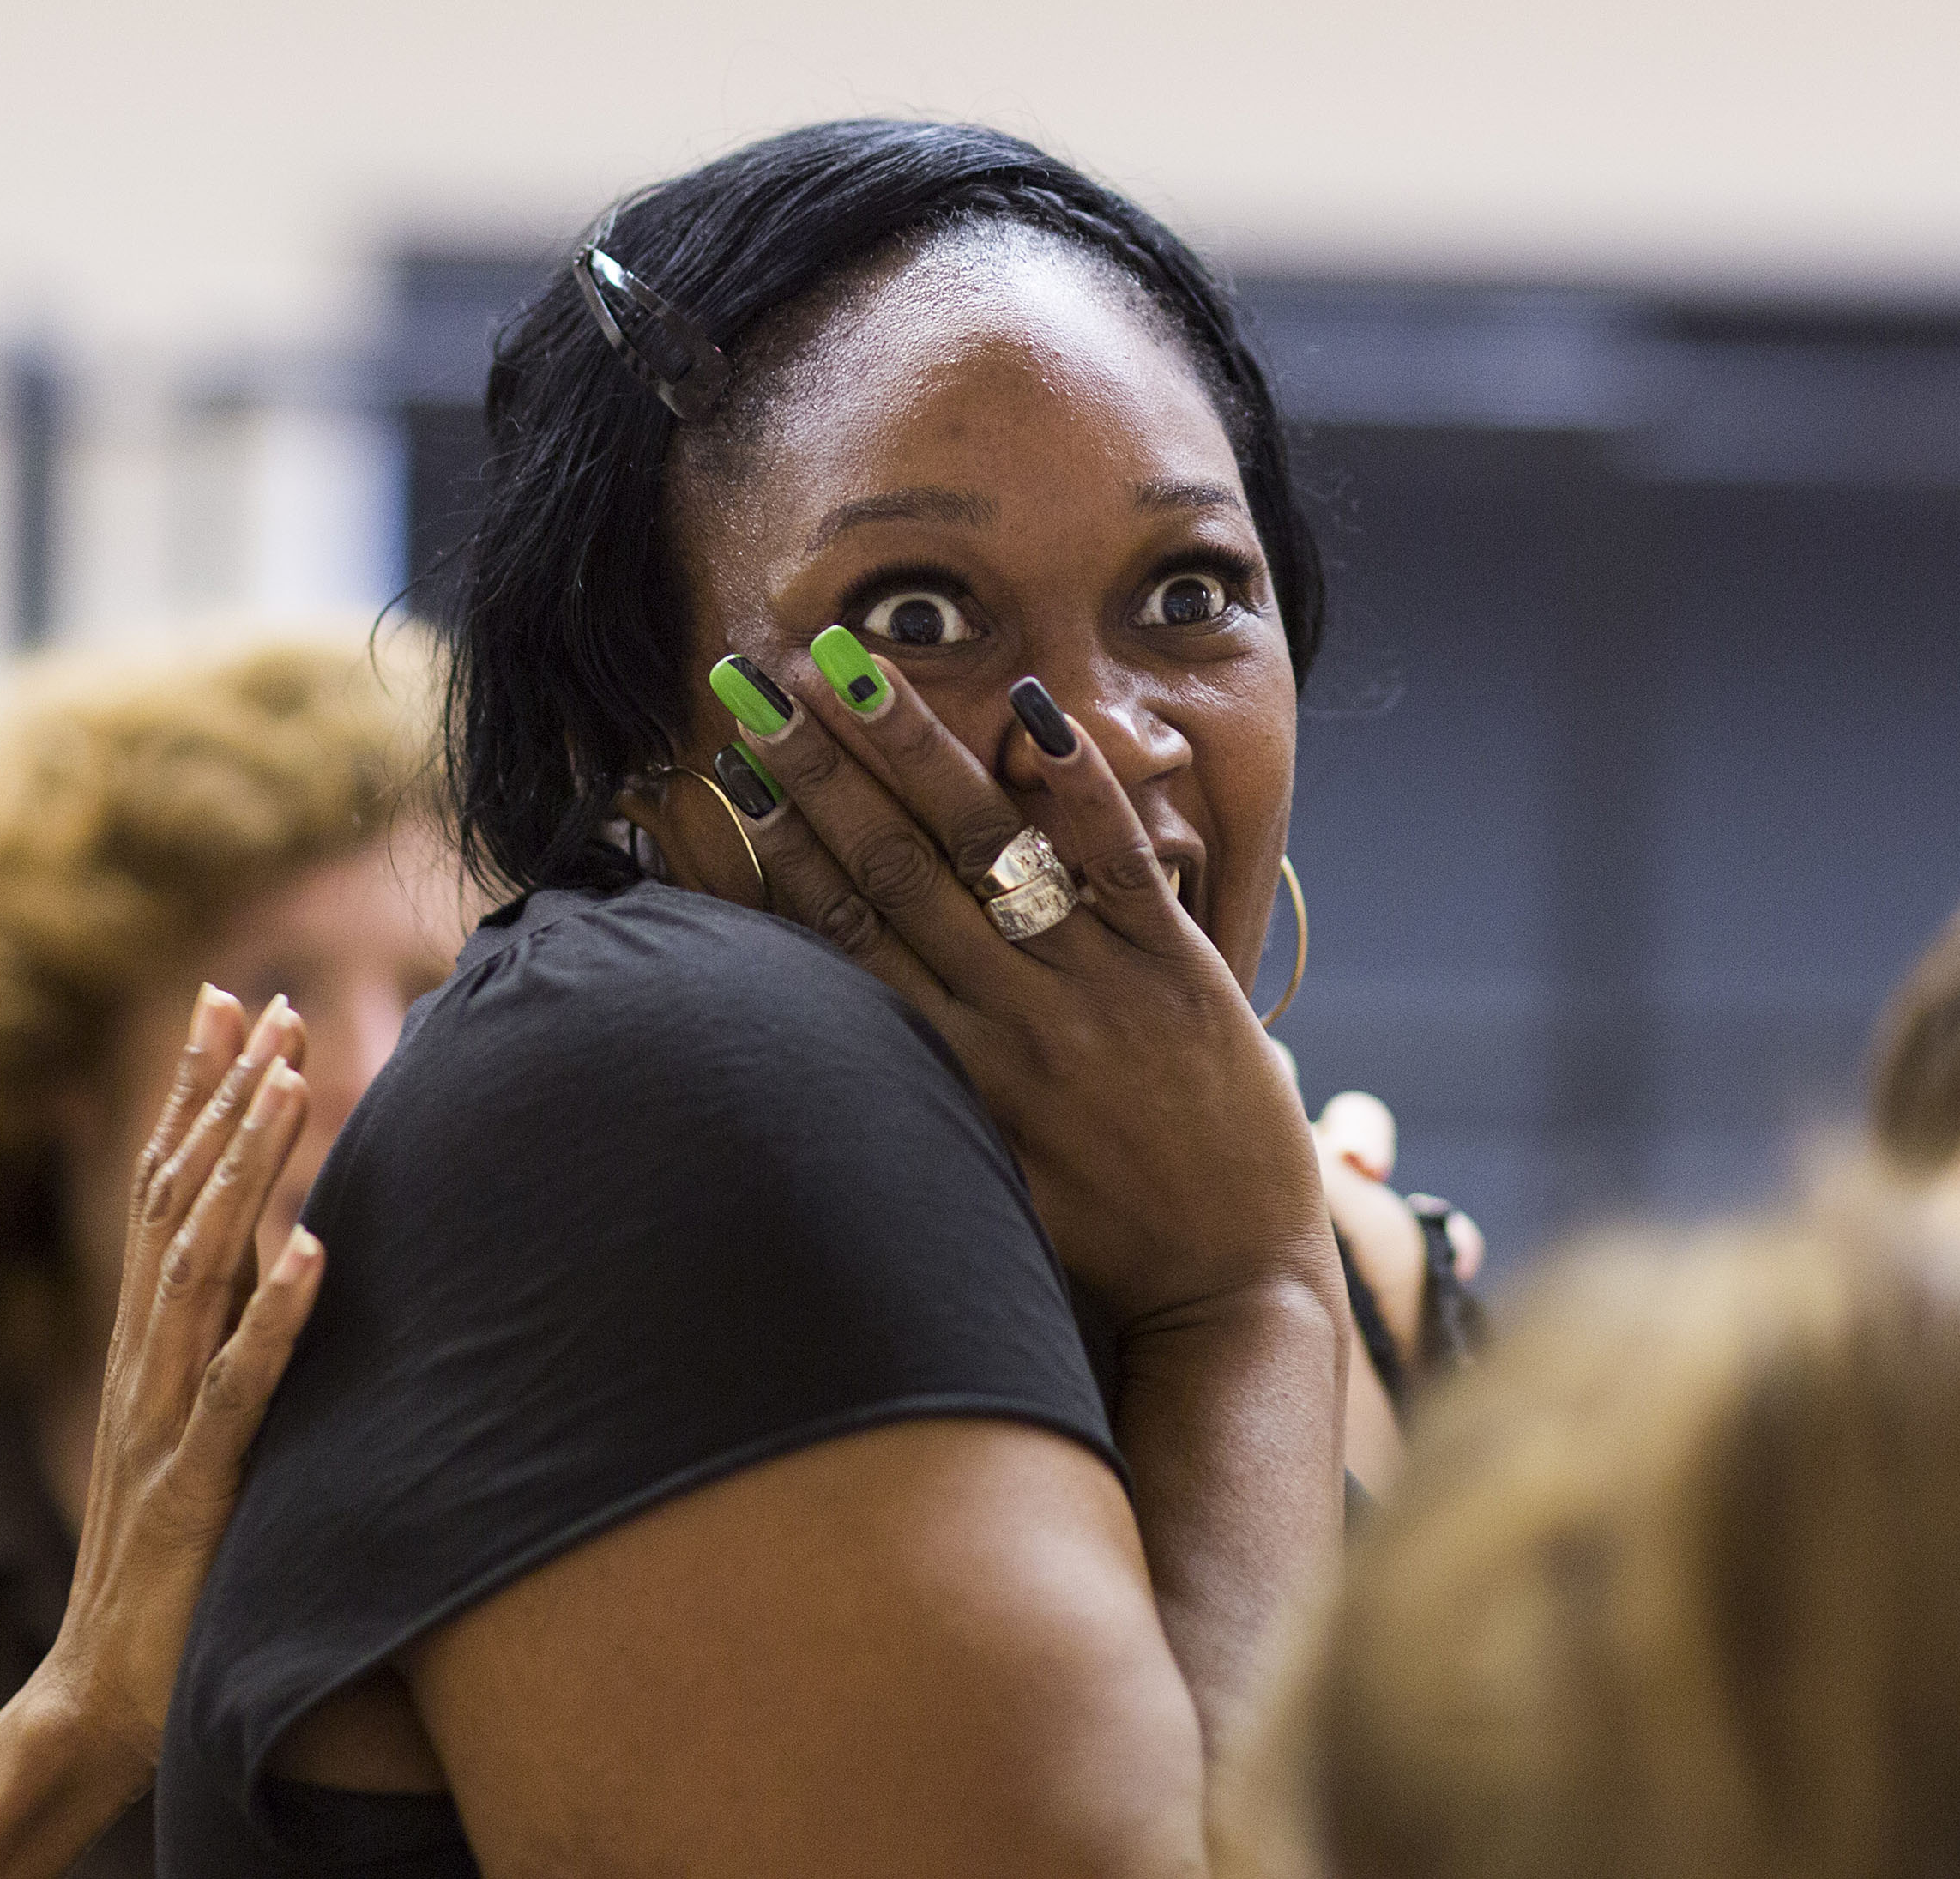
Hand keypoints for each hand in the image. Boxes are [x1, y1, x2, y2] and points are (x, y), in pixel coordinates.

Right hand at [35, 986, 328, 1776]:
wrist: (105, 1694)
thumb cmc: (167, 1560)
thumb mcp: (195, 1425)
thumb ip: (223, 1335)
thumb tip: (279, 1244)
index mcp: (142, 1343)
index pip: (162, 1191)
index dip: (192, 1093)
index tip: (227, 1000)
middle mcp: (143, 1362)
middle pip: (174, 1204)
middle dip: (221, 1097)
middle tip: (267, 1000)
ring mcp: (164, 1419)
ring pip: (199, 1272)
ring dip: (247, 1172)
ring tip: (293, 1082)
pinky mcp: (198, 1486)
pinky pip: (239, 1389)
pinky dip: (275, 1317)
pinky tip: (315, 1252)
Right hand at [714, 641, 1328, 1332]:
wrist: (1232, 1289)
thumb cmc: (1094, 1250)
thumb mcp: (982, 1191)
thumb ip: (914, 1110)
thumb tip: (814, 1048)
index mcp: (954, 1071)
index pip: (842, 934)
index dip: (778, 849)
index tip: (727, 776)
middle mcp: (1013, 1019)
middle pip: (893, 868)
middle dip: (821, 771)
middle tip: (759, 687)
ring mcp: (1099, 988)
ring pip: (987, 847)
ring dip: (913, 750)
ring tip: (852, 670)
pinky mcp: (1180, 973)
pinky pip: (1119, 863)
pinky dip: (1076, 786)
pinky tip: (1032, 711)